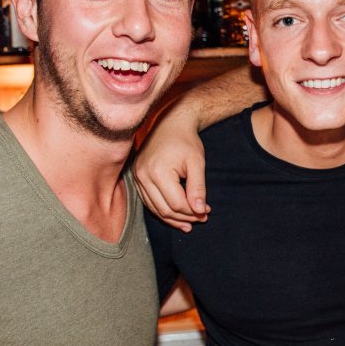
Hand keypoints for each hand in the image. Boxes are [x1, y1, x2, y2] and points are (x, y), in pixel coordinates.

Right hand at [132, 115, 210, 231]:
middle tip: (201, 218)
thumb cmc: (186, 141)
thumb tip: (200, 211)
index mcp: (158, 172)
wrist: (170, 123)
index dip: (193, 212)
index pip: (176, 204)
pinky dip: (162, 210)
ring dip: (173, 218)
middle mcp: (143, 176)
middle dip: (185, 218)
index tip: (207, 211)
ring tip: (190, 222)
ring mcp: (137, 177)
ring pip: (155, 209)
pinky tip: (175, 215)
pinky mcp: (137, 178)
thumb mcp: (197, 163)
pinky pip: (148, 201)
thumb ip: (198, 188)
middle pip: (164, 209)